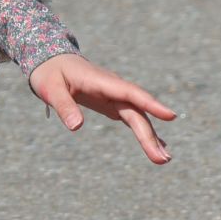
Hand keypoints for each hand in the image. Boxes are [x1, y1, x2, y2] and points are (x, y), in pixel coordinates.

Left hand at [28, 53, 176, 164]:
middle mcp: (113, 88)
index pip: (130, 92)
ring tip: (163, 159)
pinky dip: (144, 132)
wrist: (51, 60)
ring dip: (150, 137)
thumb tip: (76, 127)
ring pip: (137, 117)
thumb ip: (63, 106)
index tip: (170, 116)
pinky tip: (157, 146)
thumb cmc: (49, 73)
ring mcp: (115, 95)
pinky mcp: (112, 103)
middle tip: (163, 159)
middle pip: (136, 112)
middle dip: (150, 135)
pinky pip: (132, 118)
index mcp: (100, 81)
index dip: (150, 104)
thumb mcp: (50, 88)